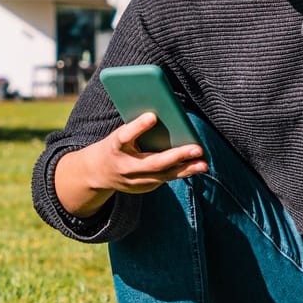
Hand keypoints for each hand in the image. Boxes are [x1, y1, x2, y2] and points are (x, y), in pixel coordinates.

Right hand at [55, 112, 206, 217]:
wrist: (98, 174)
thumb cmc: (115, 146)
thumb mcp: (119, 135)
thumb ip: (137, 129)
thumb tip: (163, 115)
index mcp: (115, 147)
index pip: (125, 136)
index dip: (138, 127)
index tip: (153, 115)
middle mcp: (125, 166)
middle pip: (153, 162)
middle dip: (177, 156)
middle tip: (197, 148)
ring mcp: (135, 181)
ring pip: (164, 175)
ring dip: (187, 169)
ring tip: (204, 163)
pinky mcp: (144, 187)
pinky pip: (166, 178)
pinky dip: (182, 171)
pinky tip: (197, 165)